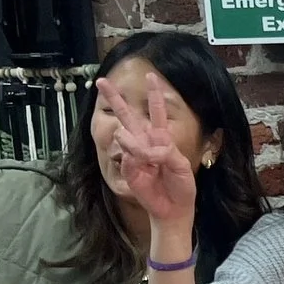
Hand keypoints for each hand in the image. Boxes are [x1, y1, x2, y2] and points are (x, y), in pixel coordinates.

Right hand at [99, 77, 197, 229]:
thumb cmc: (182, 186)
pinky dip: (136, 162)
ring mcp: (134, 155)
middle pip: (127, 116)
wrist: (174, 209)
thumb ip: (166, 152)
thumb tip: (145, 148)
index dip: (154, 94)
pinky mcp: (127, 169)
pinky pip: (127, 158)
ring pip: (124, 135)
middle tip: (101, 82)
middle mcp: (145, 142)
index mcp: (161, 137)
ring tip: (150, 160)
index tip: (151, 75)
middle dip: (114, 98)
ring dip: (135, 144)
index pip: (157, 111)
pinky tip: (146, 171)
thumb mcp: (182, 166)